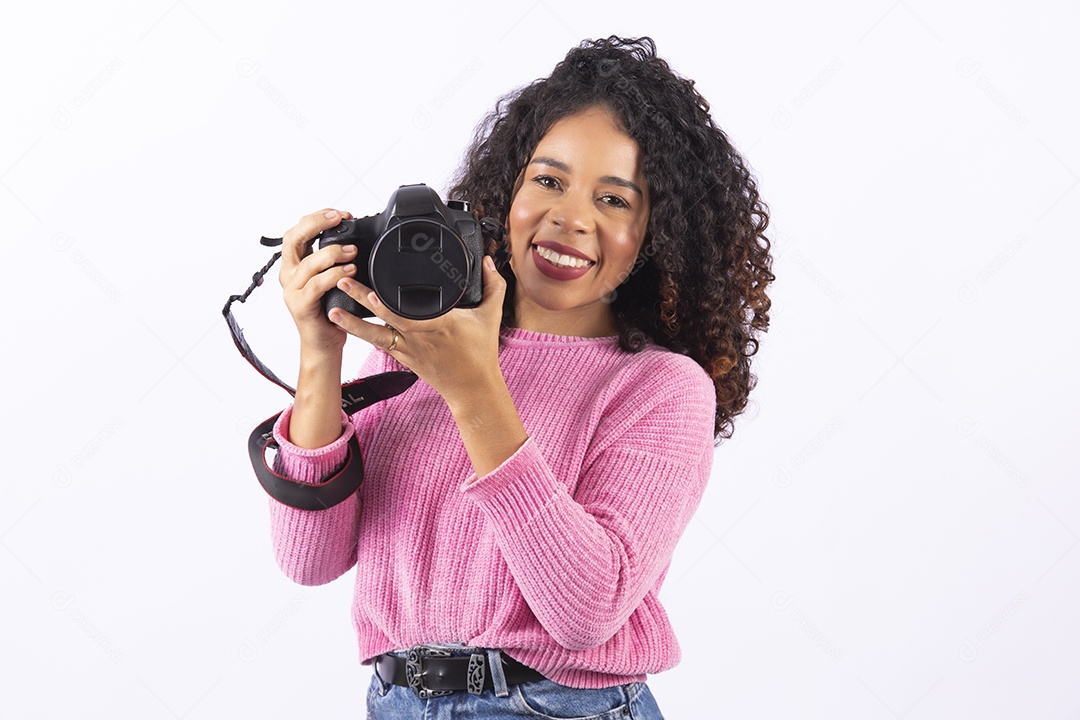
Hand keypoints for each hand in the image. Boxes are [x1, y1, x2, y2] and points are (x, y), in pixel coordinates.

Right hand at [278, 208, 355, 357]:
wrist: (324, 344)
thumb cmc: (331, 311)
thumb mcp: (332, 279)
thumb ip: (335, 260)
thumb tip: (353, 240)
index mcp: (295, 265)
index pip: (298, 231)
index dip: (317, 218)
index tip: (340, 214)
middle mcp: (289, 274)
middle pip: (293, 238)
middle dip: (317, 223)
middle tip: (339, 219)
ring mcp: (292, 290)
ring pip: (308, 262)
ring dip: (332, 252)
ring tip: (352, 252)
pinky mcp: (301, 305)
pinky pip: (316, 284)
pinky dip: (334, 275)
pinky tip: (349, 271)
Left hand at [328, 255, 507, 409]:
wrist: (472, 388)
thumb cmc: (480, 354)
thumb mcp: (491, 316)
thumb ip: (493, 286)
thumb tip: (488, 262)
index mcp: (437, 325)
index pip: (406, 315)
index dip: (386, 306)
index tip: (369, 292)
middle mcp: (417, 337)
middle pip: (382, 319)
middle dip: (360, 302)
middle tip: (342, 282)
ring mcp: (407, 349)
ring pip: (374, 335)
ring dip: (352, 322)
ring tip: (332, 309)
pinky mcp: (403, 357)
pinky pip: (378, 343)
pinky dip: (362, 333)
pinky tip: (346, 322)